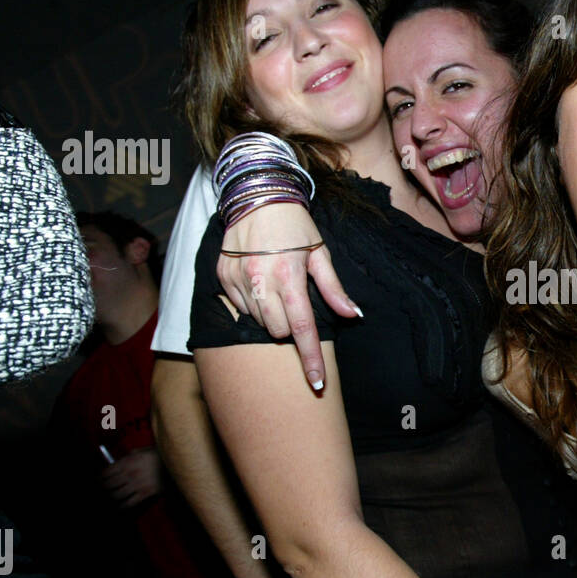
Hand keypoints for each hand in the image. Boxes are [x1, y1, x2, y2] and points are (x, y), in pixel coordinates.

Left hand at [101, 448, 163, 509]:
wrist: (177, 463)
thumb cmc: (160, 455)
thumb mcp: (144, 450)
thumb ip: (131, 455)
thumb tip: (122, 460)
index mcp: (127, 462)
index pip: (106, 473)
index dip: (99, 479)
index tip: (98, 481)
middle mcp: (129, 474)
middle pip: (108, 485)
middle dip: (103, 489)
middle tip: (102, 491)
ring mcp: (136, 485)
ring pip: (116, 495)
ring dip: (111, 498)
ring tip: (109, 499)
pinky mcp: (145, 493)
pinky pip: (130, 503)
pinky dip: (123, 506)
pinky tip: (120, 507)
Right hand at [218, 202, 361, 389]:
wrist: (257, 195)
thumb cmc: (295, 225)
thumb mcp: (320, 253)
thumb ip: (334, 289)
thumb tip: (354, 315)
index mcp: (289, 275)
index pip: (302, 328)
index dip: (311, 357)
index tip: (316, 382)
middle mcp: (260, 280)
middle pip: (279, 331)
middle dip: (290, 325)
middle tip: (294, 298)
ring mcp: (237, 280)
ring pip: (259, 322)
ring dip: (271, 314)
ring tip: (276, 286)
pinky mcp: (222, 277)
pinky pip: (241, 307)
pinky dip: (253, 303)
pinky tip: (259, 281)